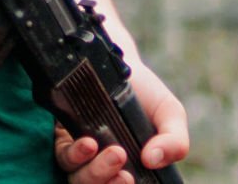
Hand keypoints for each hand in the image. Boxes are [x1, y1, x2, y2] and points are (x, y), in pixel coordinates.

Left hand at [53, 61, 188, 182]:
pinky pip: (63, 157)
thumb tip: (153, 160)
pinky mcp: (64, 139)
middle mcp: (107, 168)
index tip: (132, 178)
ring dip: (94, 173)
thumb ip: (174, 141)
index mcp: (134, 169)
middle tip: (122, 163)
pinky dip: (75, 155)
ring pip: (80, 179)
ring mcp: (84, 157)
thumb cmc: (147, 95)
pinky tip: (88, 143)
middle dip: (110, 181)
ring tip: (112, 152)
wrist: (120, 66)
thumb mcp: (170, 114)